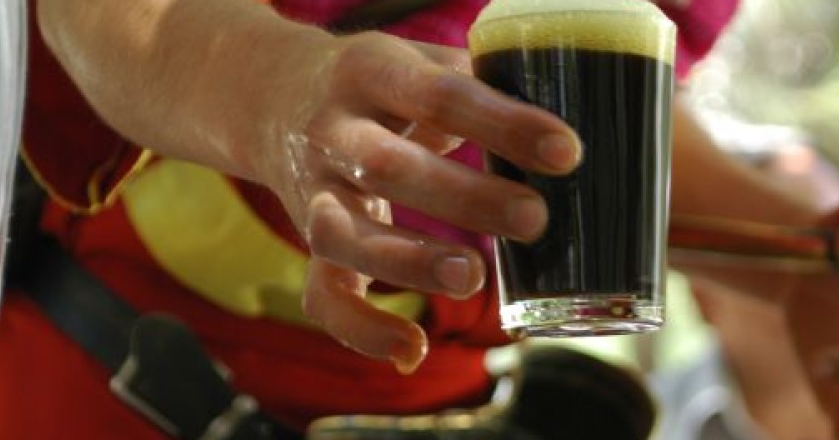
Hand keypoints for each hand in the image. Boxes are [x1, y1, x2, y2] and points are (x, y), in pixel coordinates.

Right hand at [254, 31, 582, 372]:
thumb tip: (563, 123)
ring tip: (473, 277)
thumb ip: (479, 82)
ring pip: (344, 235)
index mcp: (368, 71)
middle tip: (536, 218)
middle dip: (464, 198)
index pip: (439, 95)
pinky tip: (412, 352)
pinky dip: (362, 329)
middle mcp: (331, 131)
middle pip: (388, 166)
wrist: (273, 97)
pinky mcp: (309, 243)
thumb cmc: (378, 83)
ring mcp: (312, 191)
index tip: (565, 152)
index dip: (502, 124)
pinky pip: (323, 293)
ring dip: (409, 262)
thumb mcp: (416, 58)